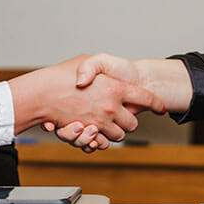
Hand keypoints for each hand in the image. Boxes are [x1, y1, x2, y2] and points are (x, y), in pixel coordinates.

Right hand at [10, 55, 164, 144]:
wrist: (42, 92)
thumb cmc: (63, 74)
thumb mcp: (88, 59)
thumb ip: (100, 66)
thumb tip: (110, 80)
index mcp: (116, 87)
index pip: (146, 98)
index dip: (156, 103)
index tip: (161, 108)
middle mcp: (111, 107)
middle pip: (133, 123)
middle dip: (129, 121)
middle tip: (122, 114)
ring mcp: (100, 121)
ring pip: (118, 135)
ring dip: (114, 131)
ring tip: (107, 122)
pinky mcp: (88, 133)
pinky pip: (101, 144)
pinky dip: (99, 141)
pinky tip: (95, 132)